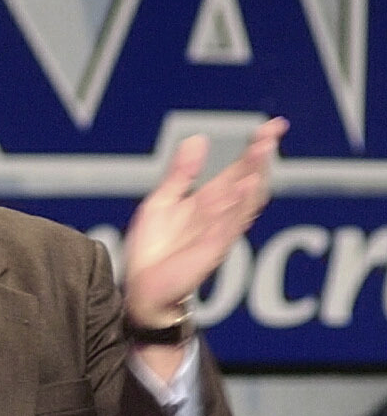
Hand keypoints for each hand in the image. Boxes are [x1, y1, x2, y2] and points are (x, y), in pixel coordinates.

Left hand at [124, 116, 287, 324]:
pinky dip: (236, 208)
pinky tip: (242, 188)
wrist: (142, 289)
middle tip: (270, 134)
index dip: (255, 149)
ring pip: (244, 202)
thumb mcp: (163, 201)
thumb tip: (198, 139)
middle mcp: (219, 216)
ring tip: (261, 152)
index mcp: (209, 201)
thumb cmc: (154, 250)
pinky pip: (228, 227)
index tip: (273, 126)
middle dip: (258, 158)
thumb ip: (181, 173)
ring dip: (253, 177)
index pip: (238, 170)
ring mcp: (218, 233)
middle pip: (246, 182)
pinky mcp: (210, 250)